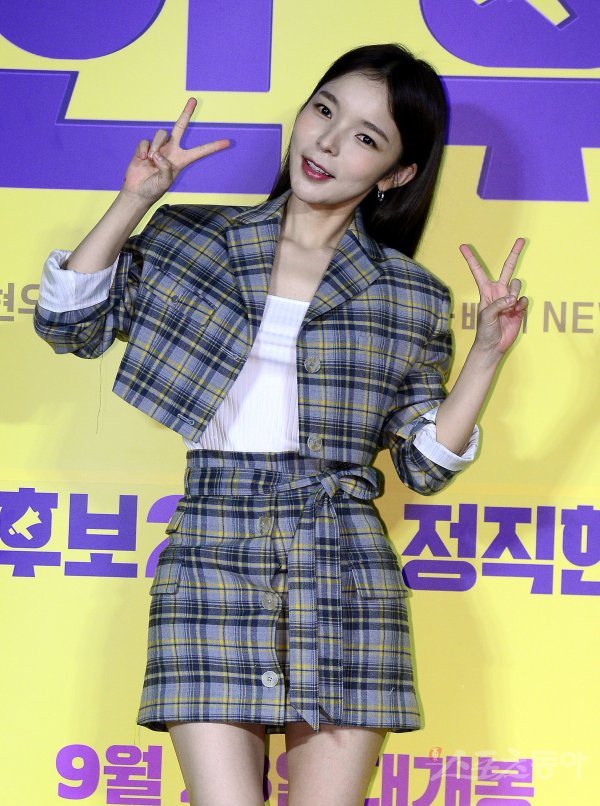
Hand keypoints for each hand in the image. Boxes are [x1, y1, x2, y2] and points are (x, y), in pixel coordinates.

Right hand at [122, 98, 229, 202]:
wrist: (138, 191)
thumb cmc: (154, 189)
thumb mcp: (164, 182)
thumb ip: (165, 168)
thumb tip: (158, 154)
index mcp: (182, 160)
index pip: (200, 151)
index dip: (213, 146)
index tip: (228, 142)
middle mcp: (171, 150)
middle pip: (180, 126)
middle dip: (186, 113)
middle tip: (193, 100)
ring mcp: (158, 147)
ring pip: (161, 134)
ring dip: (155, 146)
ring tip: (150, 161)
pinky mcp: (145, 147)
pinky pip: (146, 141)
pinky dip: (143, 150)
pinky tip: (142, 160)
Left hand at [460, 238, 528, 356]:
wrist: (494, 345)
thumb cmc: (484, 331)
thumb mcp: (486, 316)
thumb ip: (498, 304)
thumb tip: (512, 297)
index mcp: (486, 291)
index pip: (478, 271)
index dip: (471, 259)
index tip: (462, 246)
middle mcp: (499, 291)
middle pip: (508, 268)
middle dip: (515, 253)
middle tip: (521, 239)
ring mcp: (510, 298)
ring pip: (518, 284)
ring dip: (515, 293)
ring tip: (508, 307)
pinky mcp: (519, 307)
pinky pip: (524, 299)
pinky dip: (521, 305)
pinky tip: (515, 312)